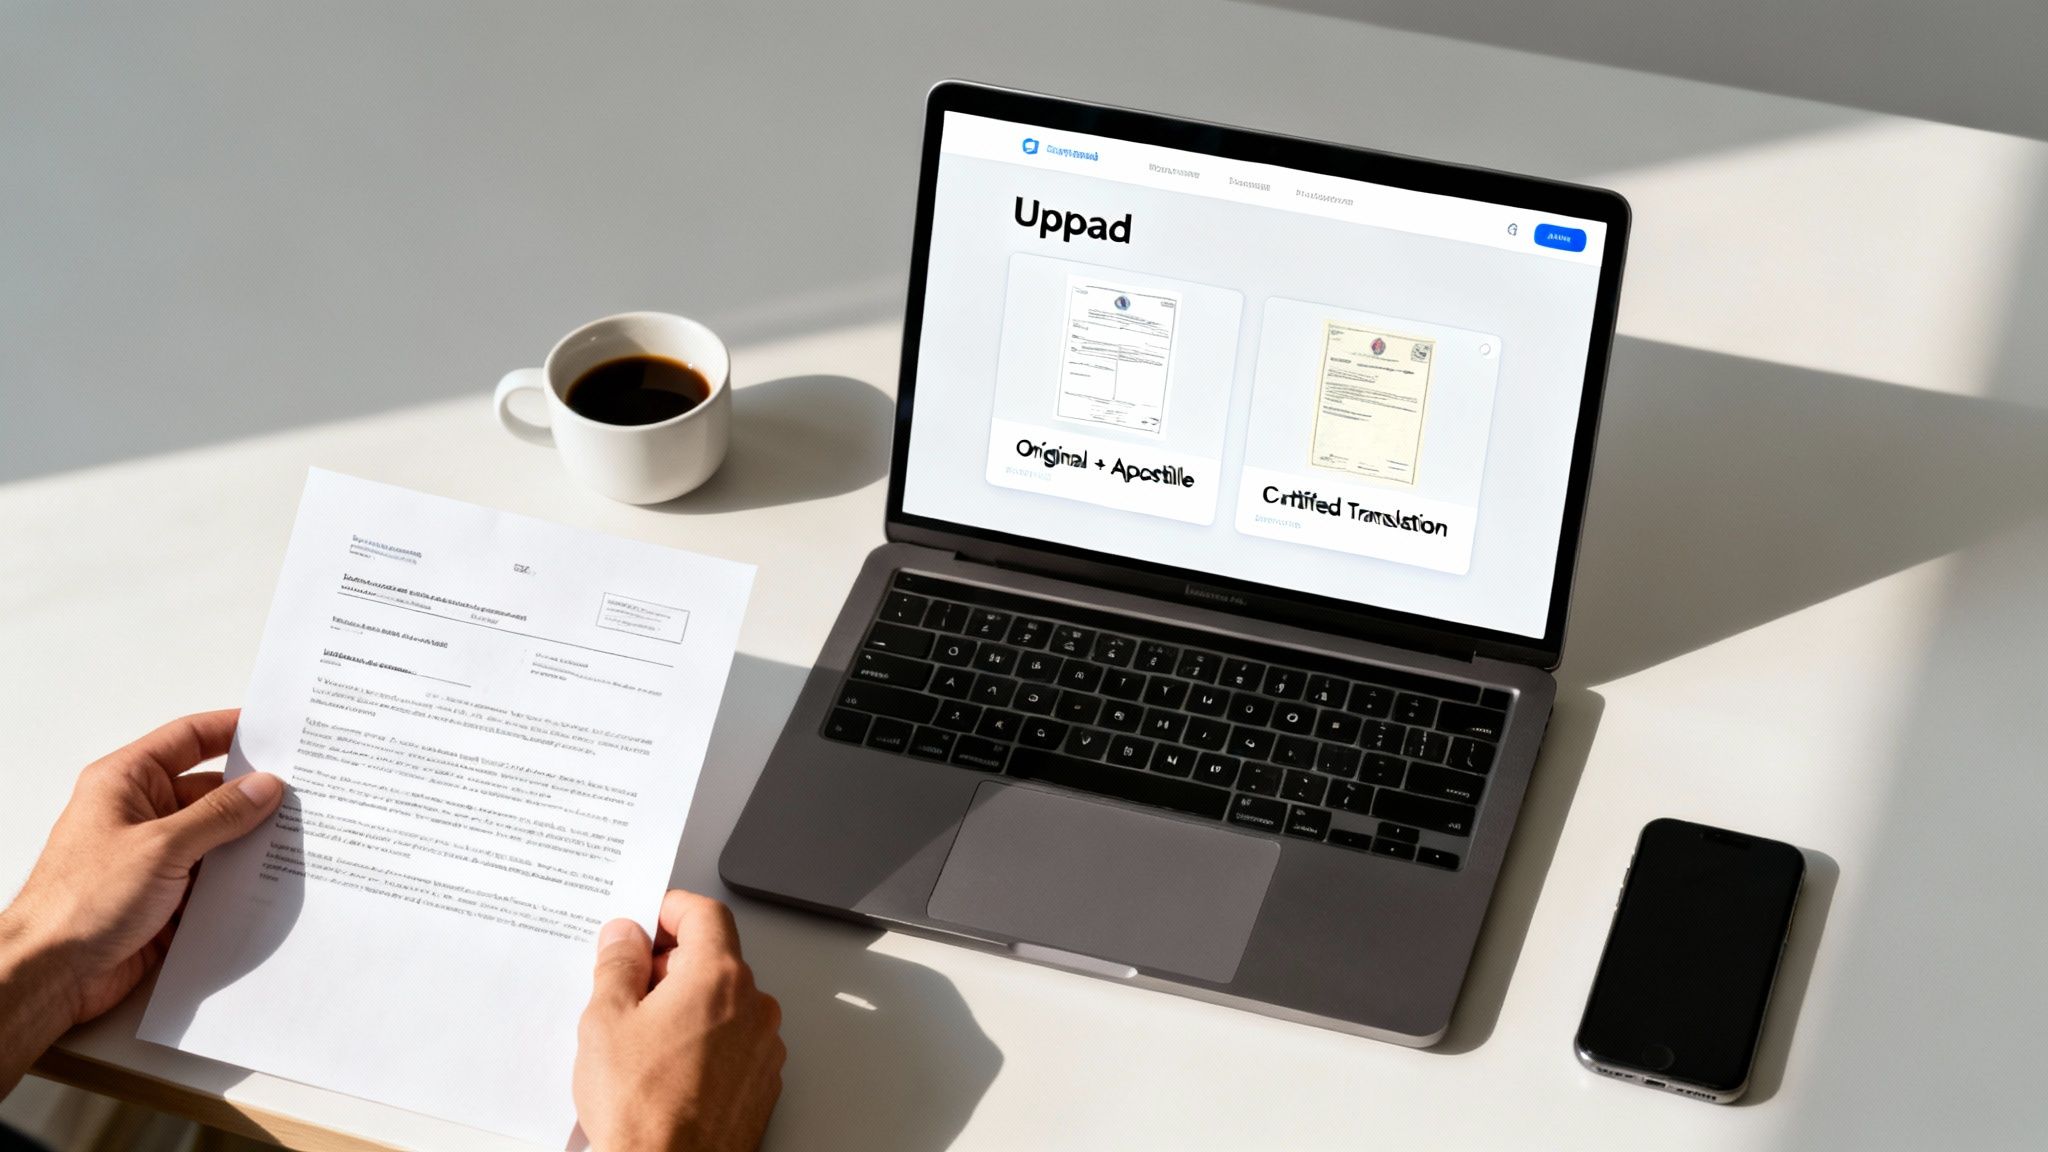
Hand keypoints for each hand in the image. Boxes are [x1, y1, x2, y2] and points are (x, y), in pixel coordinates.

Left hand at [0, 710, 283, 1037]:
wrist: (50, 974)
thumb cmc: (80, 902)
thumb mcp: (161, 847)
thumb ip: (219, 814)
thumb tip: (264, 786)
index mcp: (126, 784)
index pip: (188, 739)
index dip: (232, 729)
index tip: (277, 730)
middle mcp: (140, 815)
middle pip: (209, 790)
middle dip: (254, 793)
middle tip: (305, 791)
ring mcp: (154, 856)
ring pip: (217, 836)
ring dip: (250, 840)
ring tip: (298, 837)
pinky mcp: (166, 895)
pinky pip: (214, 877)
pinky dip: (240, 879)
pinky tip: (271, 880)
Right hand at [573, 891, 784, 1151]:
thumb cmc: (642, 1110)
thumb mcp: (606, 1021)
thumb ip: (617, 964)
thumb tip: (625, 936)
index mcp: (719, 978)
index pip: (706, 914)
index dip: (670, 909)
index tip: (646, 918)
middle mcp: (753, 1007)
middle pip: (715, 958)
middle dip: (670, 963)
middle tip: (626, 987)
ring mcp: (763, 1047)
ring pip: (724, 1002)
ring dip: (687, 1004)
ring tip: (641, 1038)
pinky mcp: (762, 1082)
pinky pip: (734, 1040)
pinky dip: (704, 1039)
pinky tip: (666, 1066)